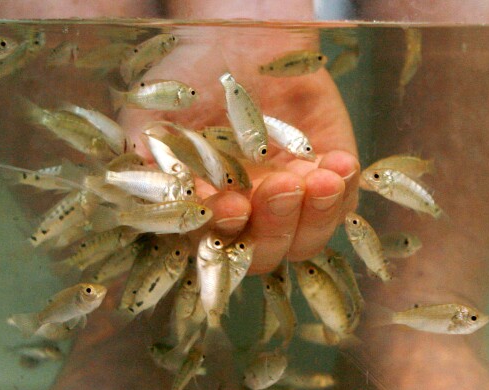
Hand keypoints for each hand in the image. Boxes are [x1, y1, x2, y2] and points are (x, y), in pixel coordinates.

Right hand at [117, 27, 359, 273]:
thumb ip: (144, 160)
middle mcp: (248, 219)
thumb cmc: (187, 81)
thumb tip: (151, 198)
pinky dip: (344, 190)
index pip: (215, 244)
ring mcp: (291, 205)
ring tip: (321, 178)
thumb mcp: (151, 116)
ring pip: (308, 238)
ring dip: (316, 215)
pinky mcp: (327, 181)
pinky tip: (338, 164)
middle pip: (267, 253)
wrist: (237, 38)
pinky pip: (344, 205)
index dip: (225, 232)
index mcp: (203, 214)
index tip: (232, 204)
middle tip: (281, 186)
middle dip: (276, 224)